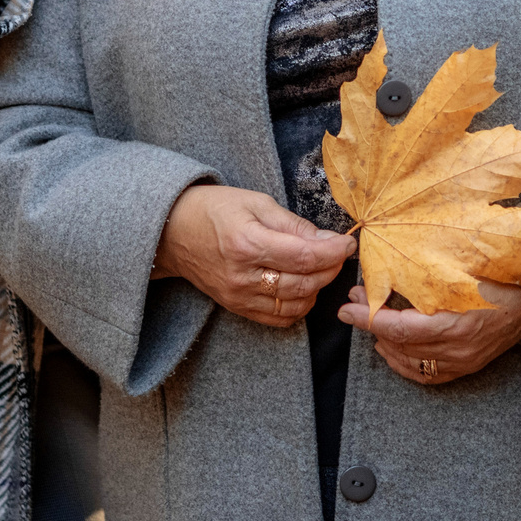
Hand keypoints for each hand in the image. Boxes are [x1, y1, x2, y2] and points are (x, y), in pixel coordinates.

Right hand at [152, 185, 354, 326]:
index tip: (348, 242)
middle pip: (303, 283)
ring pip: (295, 305)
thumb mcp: (256, 202)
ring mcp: (239, 297)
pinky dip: (299, 306)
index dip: (334, 252)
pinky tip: (303, 287)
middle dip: (330, 269)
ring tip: (321, 267)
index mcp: (247, 243)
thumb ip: (293, 224)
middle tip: (338, 253)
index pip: (304, 256)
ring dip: (317, 288)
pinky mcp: (237, 308)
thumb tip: (328, 240)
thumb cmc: (214, 210)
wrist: (172, 232)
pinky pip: (279, 318)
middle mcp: (243, 276)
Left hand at [338, 279, 520, 386]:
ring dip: (383, 343)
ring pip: (409, 361)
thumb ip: (430, 269)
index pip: (399, 327)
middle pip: (399, 344)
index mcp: (457, 323)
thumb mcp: (468, 265)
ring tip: (370, 323)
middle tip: (354, 304)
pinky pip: (426, 374)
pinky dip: (402, 362)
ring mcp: (463, 361)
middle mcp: (458, 349)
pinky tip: (391, 347)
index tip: (347, 307)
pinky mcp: (467, 366)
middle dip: (370, 325)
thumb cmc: (506, 274)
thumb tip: (392, 260)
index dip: (368, 318)